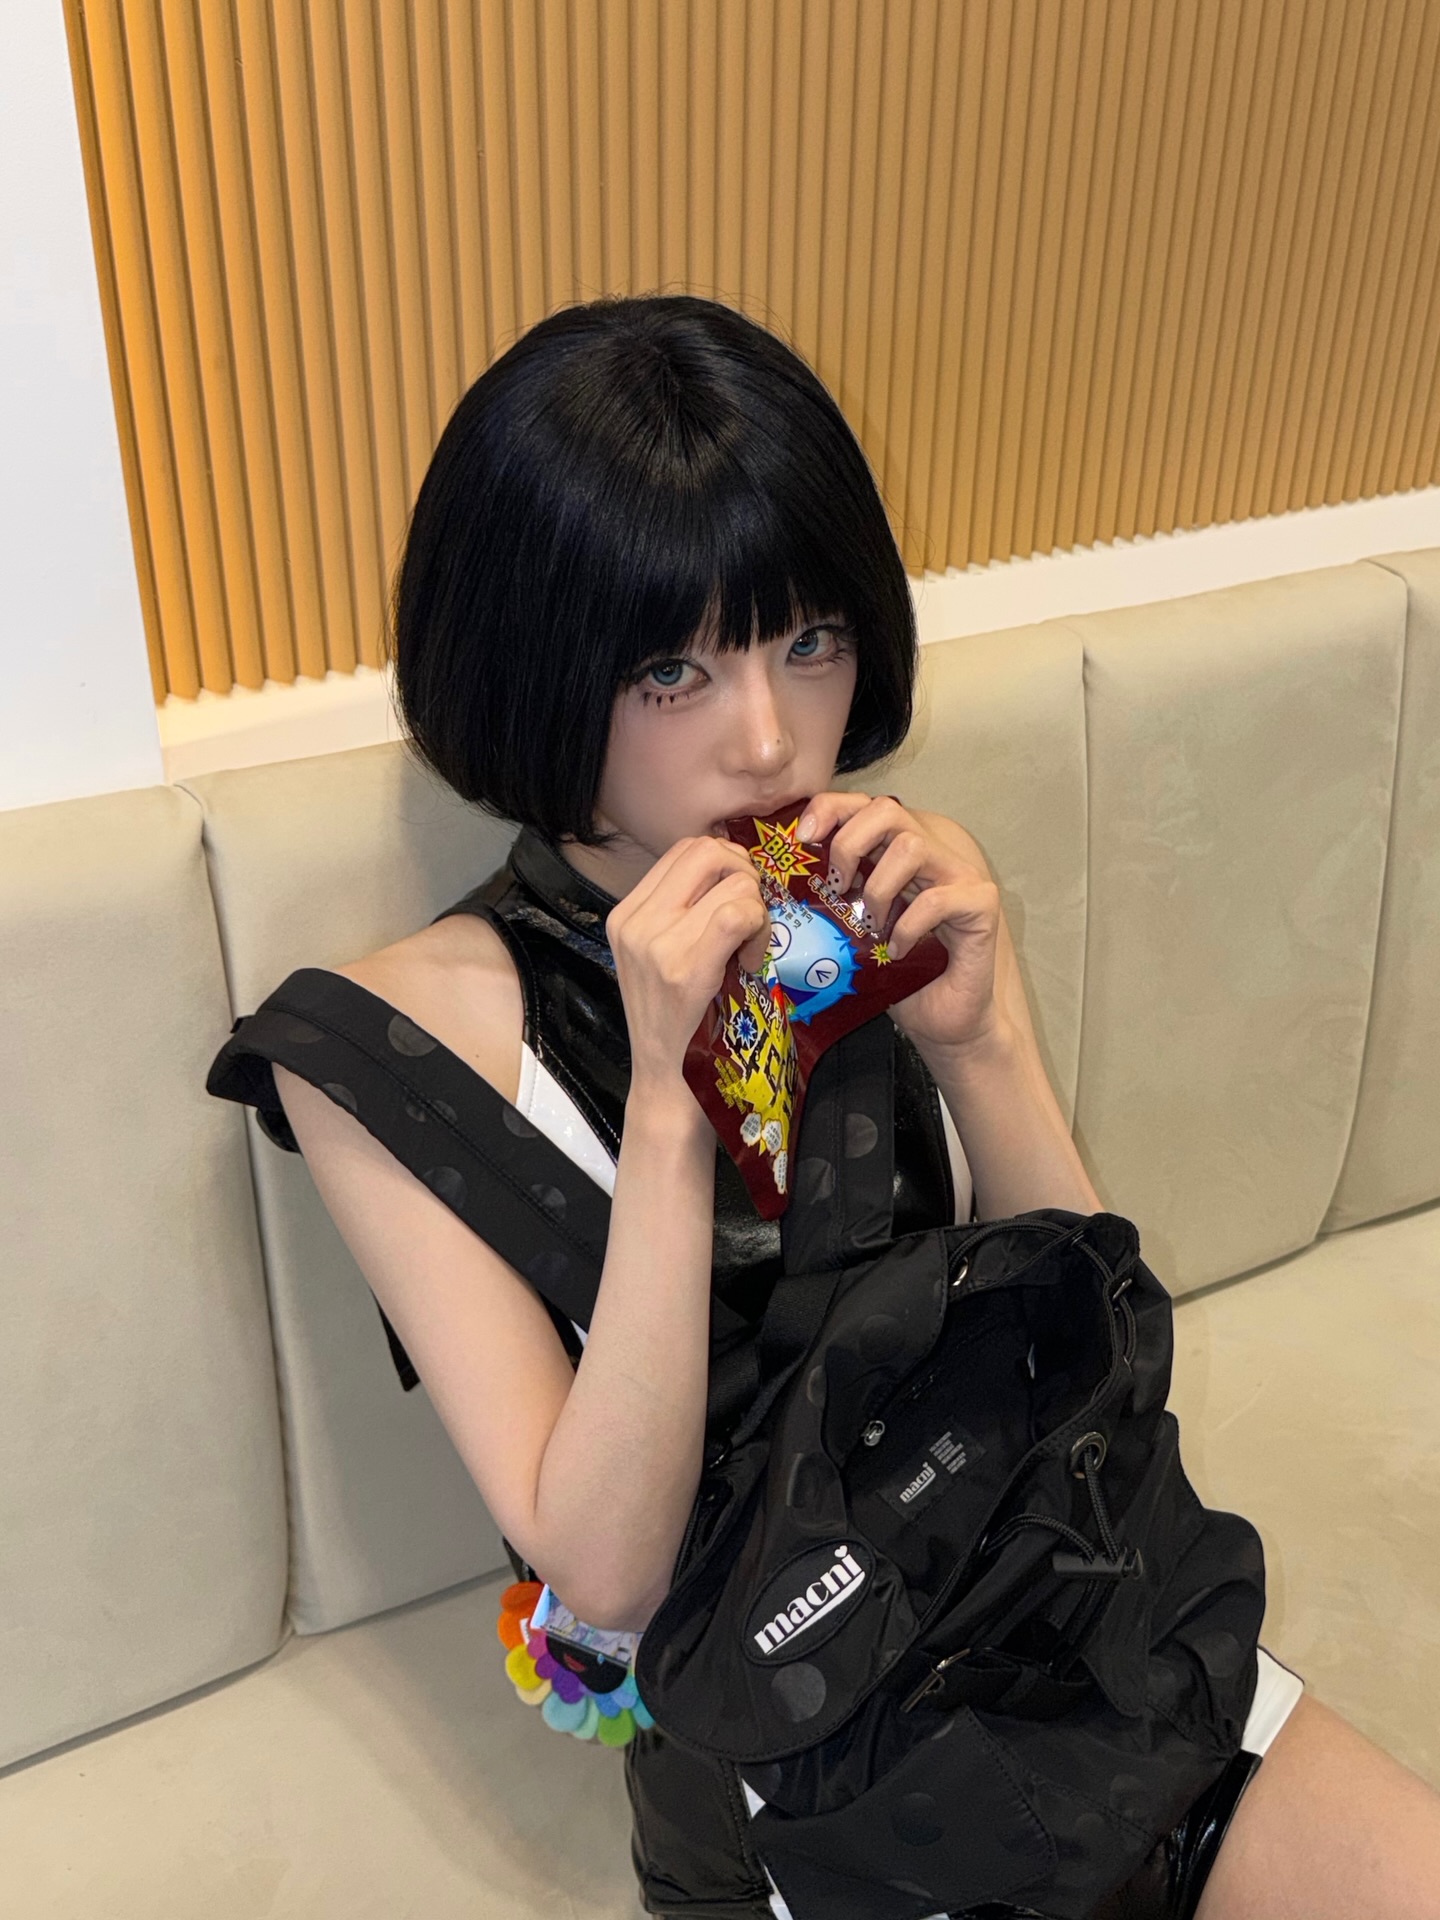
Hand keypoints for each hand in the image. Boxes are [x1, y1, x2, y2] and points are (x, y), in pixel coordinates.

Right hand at [606, 837, 771, 1090]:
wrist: (666, 1082)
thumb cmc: (678, 1021)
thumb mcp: (663, 957)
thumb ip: (686, 912)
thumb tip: (735, 869)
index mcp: (627, 914)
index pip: (686, 849)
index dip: (727, 862)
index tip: (739, 900)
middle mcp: (635, 921)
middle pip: (707, 850)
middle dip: (745, 875)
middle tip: (752, 917)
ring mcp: (656, 943)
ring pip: (732, 882)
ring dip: (757, 911)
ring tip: (748, 951)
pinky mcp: (684, 968)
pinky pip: (739, 914)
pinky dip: (758, 932)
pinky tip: (750, 964)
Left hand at [797, 792, 1004, 1056]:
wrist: (944, 1021)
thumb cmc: (897, 976)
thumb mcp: (851, 929)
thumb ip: (832, 896)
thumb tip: (781, 881)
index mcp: (896, 852)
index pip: (864, 805)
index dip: (831, 809)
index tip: (804, 838)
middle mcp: (931, 854)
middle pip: (888, 810)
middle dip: (850, 844)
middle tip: (839, 887)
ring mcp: (959, 875)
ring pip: (912, 847)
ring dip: (879, 889)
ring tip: (872, 925)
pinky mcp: (980, 903)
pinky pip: (937, 898)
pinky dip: (909, 925)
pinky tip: (899, 949)